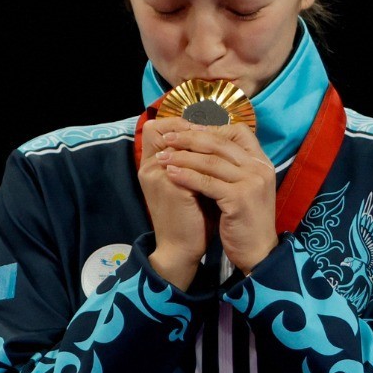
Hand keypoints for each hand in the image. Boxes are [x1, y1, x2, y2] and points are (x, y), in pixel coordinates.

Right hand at [138, 117, 211, 288]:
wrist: (181, 249)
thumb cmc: (188, 218)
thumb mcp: (186, 186)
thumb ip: (191, 164)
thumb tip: (212, 140)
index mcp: (150, 166)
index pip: (156, 128)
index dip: (178, 123)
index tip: (204, 125)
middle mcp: (149, 167)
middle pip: (163, 128)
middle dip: (190, 126)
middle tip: (215, 126)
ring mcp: (158, 176)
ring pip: (179, 142)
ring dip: (200, 138)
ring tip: (221, 139)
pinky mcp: (171, 187)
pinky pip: (190, 161)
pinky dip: (207, 157)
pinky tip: (223, 157)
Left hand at [145, 120, 277, 277]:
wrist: (257, 252)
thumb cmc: (244, 219)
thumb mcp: (243, 187)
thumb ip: (231, 166)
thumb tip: (203, 144)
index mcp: (261, 162)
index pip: (239, 131)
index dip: (211, 128)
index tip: (188, 130)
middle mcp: (260, 168)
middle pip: (220, 143)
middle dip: (190, 138)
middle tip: (167, 138)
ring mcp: (251, 183)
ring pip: (210, 161)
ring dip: (182, 157)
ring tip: (162, 157)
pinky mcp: (239, 199)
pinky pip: (206, 182)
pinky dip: (186, 176)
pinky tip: (170, 174)